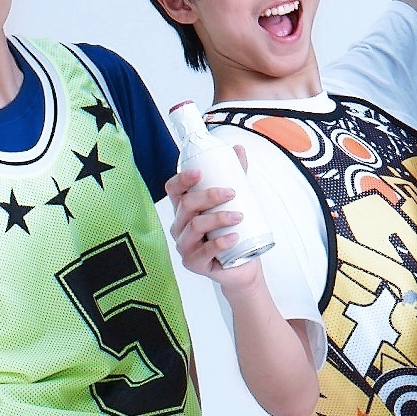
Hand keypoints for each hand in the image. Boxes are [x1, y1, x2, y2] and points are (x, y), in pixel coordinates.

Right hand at [168, 148, 265, 292]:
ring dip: (217, 218)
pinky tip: (233, 237)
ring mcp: (185, 246)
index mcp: (185, 209)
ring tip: (238, 216)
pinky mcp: (193, 263)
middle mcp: (180, 226)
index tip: (199, 173)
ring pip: (193, 226)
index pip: (174, 190)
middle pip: (186, 205)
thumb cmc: (235, 232)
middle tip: (231, 193)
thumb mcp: (237, 201)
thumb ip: (236, 176)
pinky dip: (219, 243)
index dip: (182, 179)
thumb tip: (238, 149)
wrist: (243, 266)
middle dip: (208, 196)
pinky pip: (203, 252)